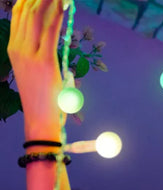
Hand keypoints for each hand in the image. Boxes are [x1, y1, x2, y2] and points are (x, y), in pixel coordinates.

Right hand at [8, 0, 63, 136]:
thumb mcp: (37, 72)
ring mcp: (29, 54)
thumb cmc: (43, 100)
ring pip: (38, 17)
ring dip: (49, 0)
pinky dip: (57, 15)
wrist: (41, 119)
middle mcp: (18, 47)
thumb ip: (41, 54)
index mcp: (14, 49)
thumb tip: (53, 43)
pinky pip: (51, 31)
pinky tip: (64, 4)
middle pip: (27, 12)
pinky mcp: (44, 61)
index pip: (19, 16)